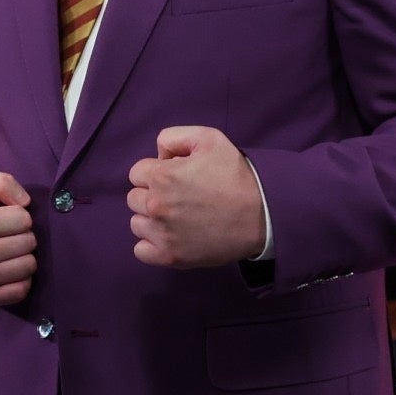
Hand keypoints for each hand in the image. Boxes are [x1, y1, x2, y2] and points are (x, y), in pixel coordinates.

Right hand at [0, 172, 35, 306]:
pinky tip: (7, 270)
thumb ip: (2, 183)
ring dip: (23, 257)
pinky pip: (22, 290)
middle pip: (28, 243)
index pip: (23, 218)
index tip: (4, 218)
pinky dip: (20, 279)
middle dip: (23, 235)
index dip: (18, 215)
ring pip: (28, 266)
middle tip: (6, 236)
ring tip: (7, 252)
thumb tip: (26, 203)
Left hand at [128, 127, 264, 269]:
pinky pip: (141, 251)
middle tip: (179, 196)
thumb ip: (174, 137)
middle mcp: (156, 205)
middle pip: (134, 198)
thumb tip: (158, 155)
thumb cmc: (235, 175)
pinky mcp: (170, 257)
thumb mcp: (209, 139)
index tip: (176, 177)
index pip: (137, 172)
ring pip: (137, 223)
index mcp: (162, 176)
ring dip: (151, 219)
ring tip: (176, 217)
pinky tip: (170, 236)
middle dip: (152, 193)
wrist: (261, 214)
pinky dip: (152, 244)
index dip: (157, 172)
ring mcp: (162, 234)